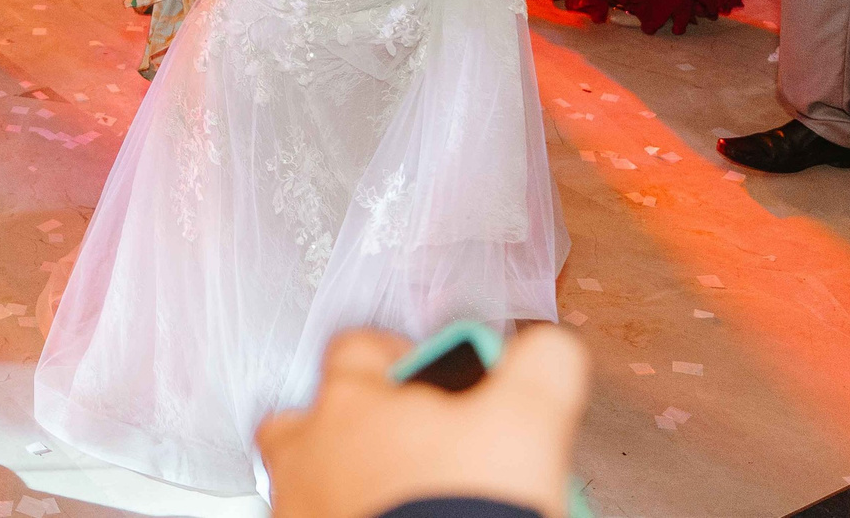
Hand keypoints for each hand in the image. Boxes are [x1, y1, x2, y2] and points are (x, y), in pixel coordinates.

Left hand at [258, 326, 588, 517]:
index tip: (429, 376)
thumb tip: (550, 348)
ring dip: (341, 480)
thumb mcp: (529, 421)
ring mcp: (300, 505)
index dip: (398, 356)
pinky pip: (312, 517)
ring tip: (394, 496)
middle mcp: (310, 451)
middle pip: (308, 414)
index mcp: (353, 402)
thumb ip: (541, 364)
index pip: (360, 348)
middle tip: (400, 444)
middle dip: (348, 423)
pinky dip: (341, 515)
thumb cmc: (465, 509)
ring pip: (303, 476)